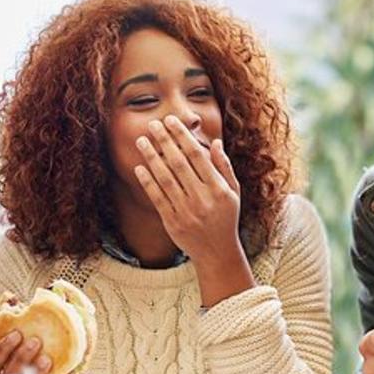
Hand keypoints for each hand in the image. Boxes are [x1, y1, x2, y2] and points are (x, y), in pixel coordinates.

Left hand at [133, 115, 241, 265]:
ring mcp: (186, 211)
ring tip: (141, 141)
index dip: (182, 136)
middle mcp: (202, 198)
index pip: (197, 156)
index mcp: (218, 188)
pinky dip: (147, 181)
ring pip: (165, 178)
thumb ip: (224, 167)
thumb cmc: (226, 218)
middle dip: (165, 141)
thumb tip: (215, 142)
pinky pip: (157, 197)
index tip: (171, 121)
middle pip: (179, 163)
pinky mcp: (172, 222)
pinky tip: (139, 167)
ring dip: (152, 157)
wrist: (217, 252)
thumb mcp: (233, 192)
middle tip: (153, 124)